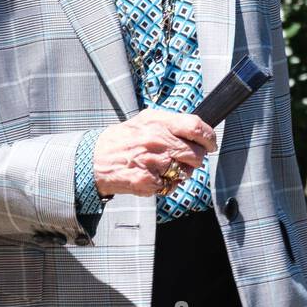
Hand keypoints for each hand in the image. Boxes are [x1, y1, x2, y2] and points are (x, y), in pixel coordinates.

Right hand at [93, 110, 217, 197]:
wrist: (95, 160)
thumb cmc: (123, 139)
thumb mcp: (145, 120)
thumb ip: (170, 122)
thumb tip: (197, 128)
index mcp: (159, 123)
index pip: (196, 126)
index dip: (209, 136)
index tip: (211, 143)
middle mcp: (158, 141)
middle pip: (196, 153)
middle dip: (196, 158)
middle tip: (187, 158)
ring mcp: (154, 163)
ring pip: (186, 172)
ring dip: (182, 172)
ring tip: (164, 167)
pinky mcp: (149, 182)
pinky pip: (171, 186)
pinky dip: (166, 184)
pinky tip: (153, 176)